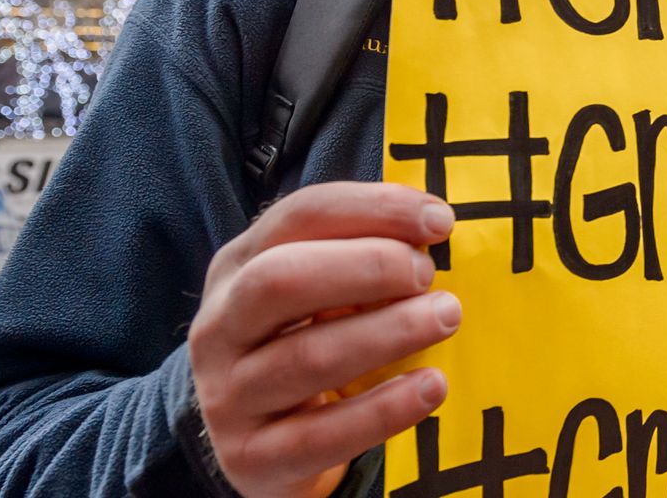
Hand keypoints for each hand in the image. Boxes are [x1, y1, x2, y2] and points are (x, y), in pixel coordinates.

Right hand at [188, 182, 460, 497]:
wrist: (266, 447)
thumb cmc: (310, 345)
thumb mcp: (321, 294)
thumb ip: (362, 255)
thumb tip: (434, 226)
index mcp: (238, 267)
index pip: (300, 216)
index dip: (373, 210)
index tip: (440, 220)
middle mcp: (220, 326)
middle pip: (282, 279)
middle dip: (368, 266)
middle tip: (429, 274)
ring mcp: (229, 395)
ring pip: (306, 357)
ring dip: (388, 331)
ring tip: (446, 317)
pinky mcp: (252, 457)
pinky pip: (320, 435)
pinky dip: (384, 409)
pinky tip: (432, 387)